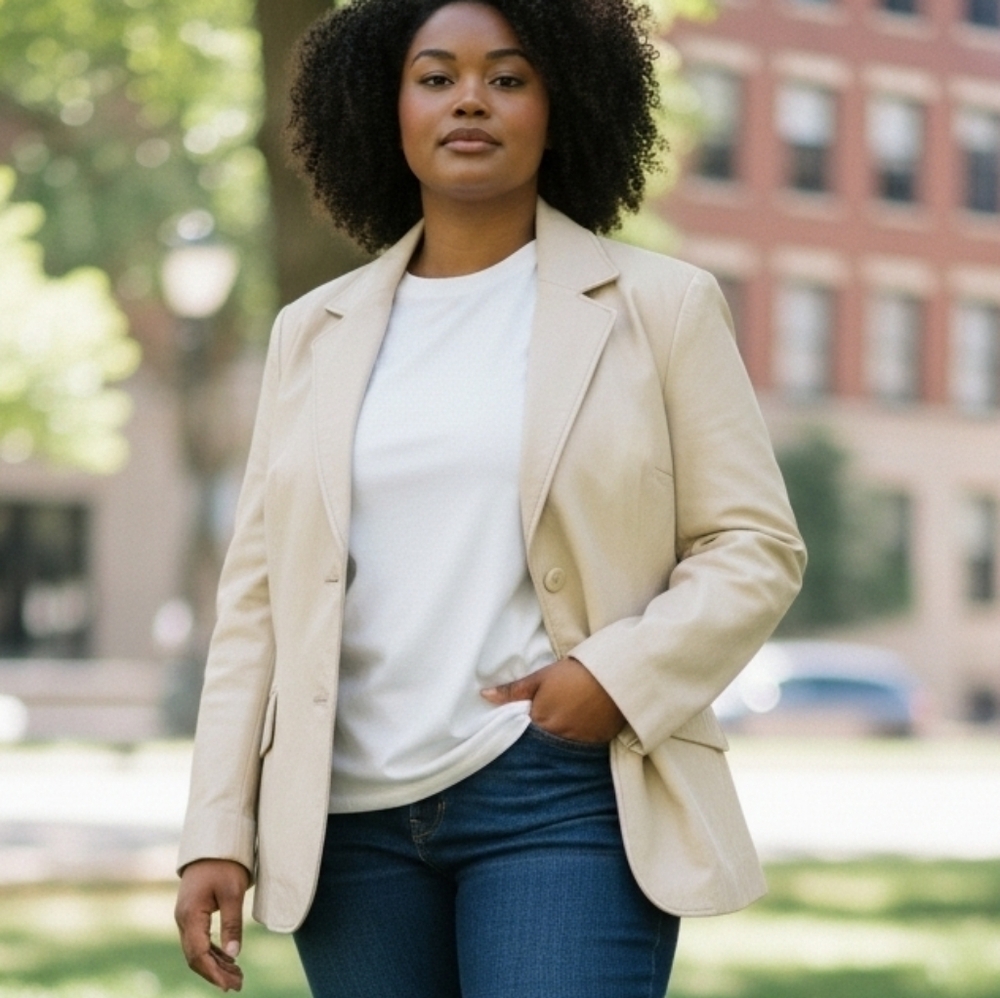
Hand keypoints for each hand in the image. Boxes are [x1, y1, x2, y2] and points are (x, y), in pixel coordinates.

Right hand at [175, 859, 249, 991]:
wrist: (213, 843)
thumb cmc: (224, 865)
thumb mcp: (233, 892)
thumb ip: (232, 924)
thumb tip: (235, 955)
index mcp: (190, 916)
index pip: (198, 954)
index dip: (213, 972)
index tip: (229, 985)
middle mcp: (183, 920)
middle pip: (196, 956)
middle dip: (215, 972)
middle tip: (238, 985)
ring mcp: (186, 917)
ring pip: (198, 950)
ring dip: (215, 964)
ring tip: (237, 977)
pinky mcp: (193, 914)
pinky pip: (200, 940)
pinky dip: (214, 952)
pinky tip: (229, 960)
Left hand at [482, 657, 624, 742]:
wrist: (616, 674)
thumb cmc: (575, 673)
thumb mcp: (541, 677)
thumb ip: (513, 691)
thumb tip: (484, 696)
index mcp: (541, 722)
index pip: (520, 737)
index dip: (517, 732)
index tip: (515, 727)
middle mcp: (557, 739)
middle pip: (539, 746)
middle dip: (534, 741)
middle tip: (535, 729)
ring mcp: (578, 745)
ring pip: (557, 751)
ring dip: (553, 743)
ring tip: (557, 728)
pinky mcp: (596, 746)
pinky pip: (577, 751)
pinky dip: (573, 744)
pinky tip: (574, 731)